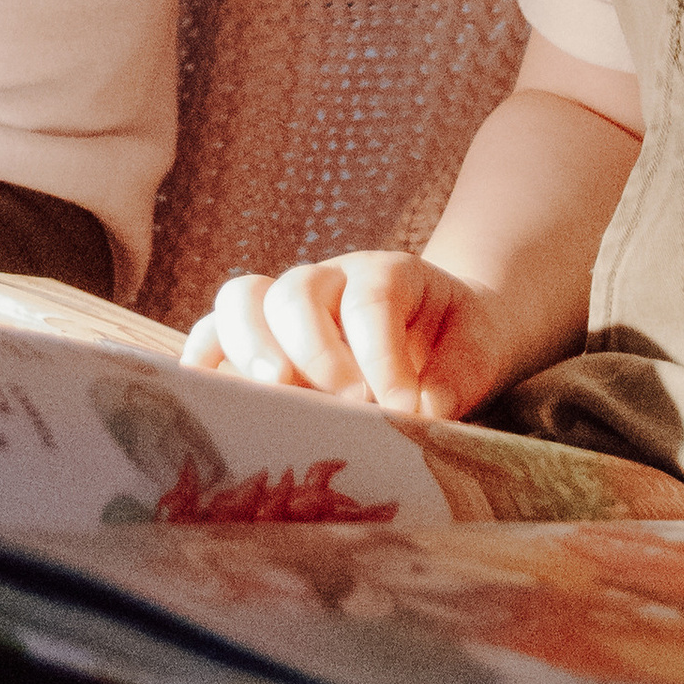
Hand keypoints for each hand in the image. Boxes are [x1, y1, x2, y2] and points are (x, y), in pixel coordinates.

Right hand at [182, 250, 518, 420]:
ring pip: (240, 300)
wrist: (439, 331)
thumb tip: (426, 406)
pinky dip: (204, 364)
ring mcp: (282, 306)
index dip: (381, 356)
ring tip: (275, 397)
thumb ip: (462, 373)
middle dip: (314, 351)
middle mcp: (327, 281)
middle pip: (295, 290)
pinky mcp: (253, 338)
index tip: (402, 410)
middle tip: (343, 405)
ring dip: (249, 350)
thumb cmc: (455, 343)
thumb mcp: (480, 347)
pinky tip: (212, 402)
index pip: (371, 299)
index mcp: (386, 273)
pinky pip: (209, 335)